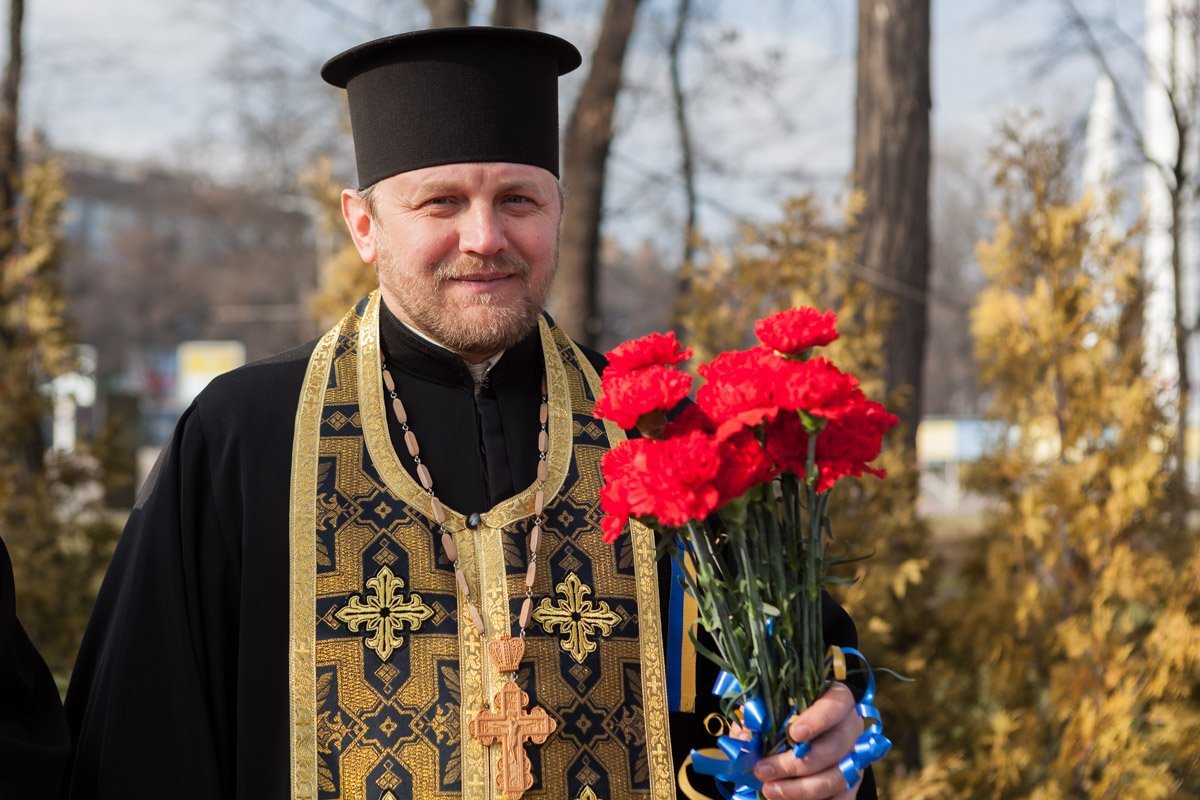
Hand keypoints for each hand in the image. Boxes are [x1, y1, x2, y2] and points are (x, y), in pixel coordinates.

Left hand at [752, 682, 862, 798]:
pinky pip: (843, 799)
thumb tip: (746, 736)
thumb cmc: (787, 713)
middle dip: (796, 764)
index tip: (794, 733)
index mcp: (837, 700)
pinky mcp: (852, 783)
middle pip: (834, 748)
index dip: (816, 721)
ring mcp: (855, 757)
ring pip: (837, 778)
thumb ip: (763, 717)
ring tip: (769, 790)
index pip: (834, 706)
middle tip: (763, 770)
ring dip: (801, 789)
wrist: (808, 732)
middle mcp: (851, 728)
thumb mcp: (774, 707)